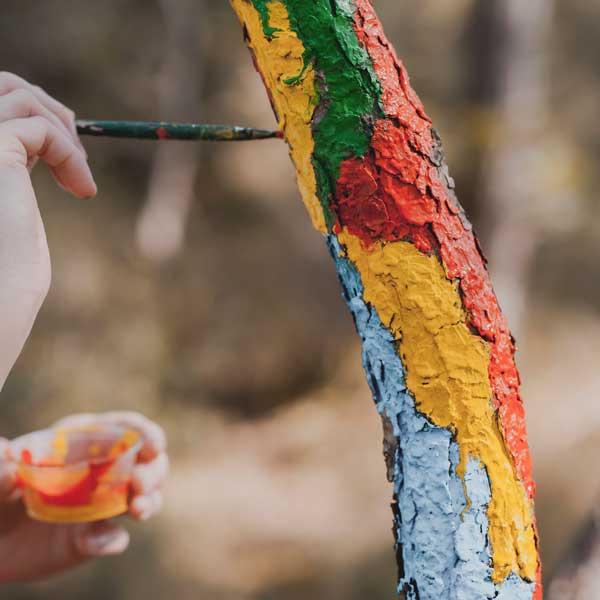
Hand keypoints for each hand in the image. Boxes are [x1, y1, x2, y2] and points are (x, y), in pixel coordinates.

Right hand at [0, 72, 96, 388]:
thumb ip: (14, 167)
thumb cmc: (5, 283)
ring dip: (62, 127)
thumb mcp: (11, 209)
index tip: (68, 154)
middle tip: (78, 154)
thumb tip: (42, 139)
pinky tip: (83, 190)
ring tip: (81, 175)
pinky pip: (36, 128)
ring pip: (16, 94)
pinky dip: (69, 152)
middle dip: (46, 109)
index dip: (31, 115)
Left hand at [0, 411, 167, 581]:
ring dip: (150, 501)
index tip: (153, 443)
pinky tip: (105, 541)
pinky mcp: (94, 536)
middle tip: (141, 483)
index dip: (145, 432)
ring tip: (139, 510)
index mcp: (86, 440)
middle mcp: (105, 469)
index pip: (126, 427)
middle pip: (148, 462)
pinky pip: (112, 537)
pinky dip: (112, 540)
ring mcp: (104, 503)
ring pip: (145, 497)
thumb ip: (0, 466)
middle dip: (154, 470)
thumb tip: (8, 456)